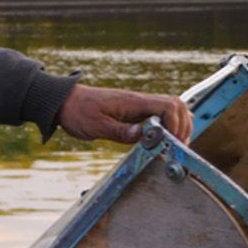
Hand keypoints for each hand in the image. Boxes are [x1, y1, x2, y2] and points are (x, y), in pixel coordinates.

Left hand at [56, 84, 193, 144]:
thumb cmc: (77, 112)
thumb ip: (119, 131)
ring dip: (179, 123)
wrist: (64, 101)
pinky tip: (166, 138)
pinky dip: (168, 123)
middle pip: (176, 105)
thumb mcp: (95, 126)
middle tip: (180, 145)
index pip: (168, 106)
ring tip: (177, 143)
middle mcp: (139, 101)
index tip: (174, 141)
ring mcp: (138, 105)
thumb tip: (142, 136)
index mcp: (133, 102)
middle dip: (183, 125)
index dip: (177, 124)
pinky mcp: (133, 111)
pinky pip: (159, 113)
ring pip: (170, 108)